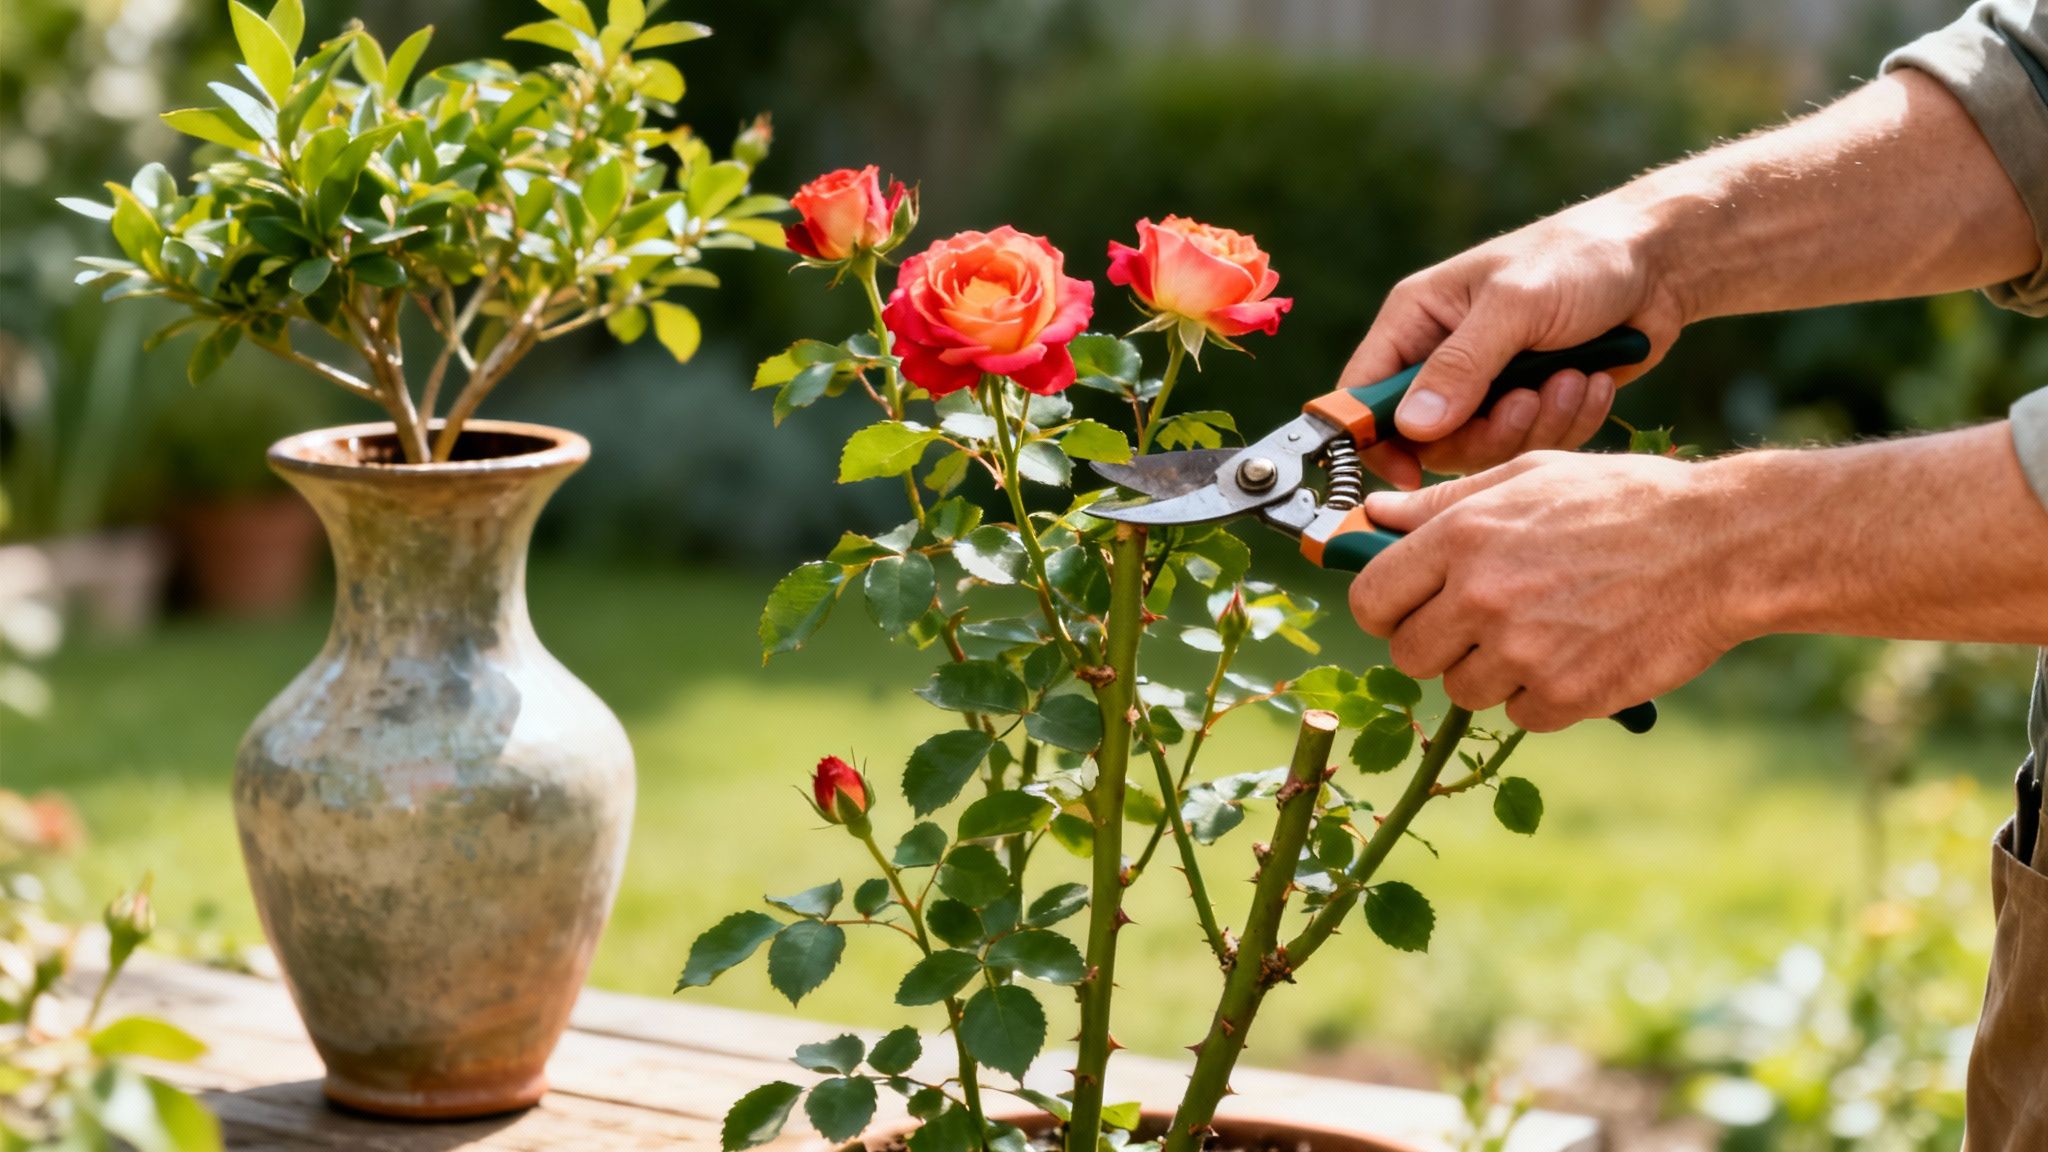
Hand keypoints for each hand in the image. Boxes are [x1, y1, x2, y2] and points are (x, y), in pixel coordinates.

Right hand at [1341, 203, 1686, 488]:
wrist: (1658, 264)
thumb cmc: (1579, 259)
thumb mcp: (1515, 304)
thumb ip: (1461, 366)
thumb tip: (1412, 426)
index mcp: (1416, 321)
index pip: (1362, 394)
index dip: (1372, 439)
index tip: (1408, 473)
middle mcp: (1442, 359)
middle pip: (1427, 440)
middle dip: (1484, 432)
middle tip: (1526, 401)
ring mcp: (1487, 388)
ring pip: (1482, 451)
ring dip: (1534, 425)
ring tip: (1570, 379)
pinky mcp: (1530, 407)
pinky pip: (1531, 447)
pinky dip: (1567, 422)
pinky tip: (1590, 381)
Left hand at [1347, 451, 1739, 730]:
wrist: (1720, 546)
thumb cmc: (1624, 501)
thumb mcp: (1528, 476)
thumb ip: (1442, 501)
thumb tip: (1375, 513)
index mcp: (1463, 536)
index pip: (1371, 598)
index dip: (1384, 608)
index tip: (1407, 607)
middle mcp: (1482, 596)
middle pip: (1409, 654)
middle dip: (1436, 643)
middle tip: (1480, 623)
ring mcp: (1523, 650)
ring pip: (1462, 690)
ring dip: (1491, 671)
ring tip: (1542, 629)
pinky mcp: (1567, 694)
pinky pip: (1520, 715)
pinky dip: (1542, 695)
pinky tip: (1576, 653)